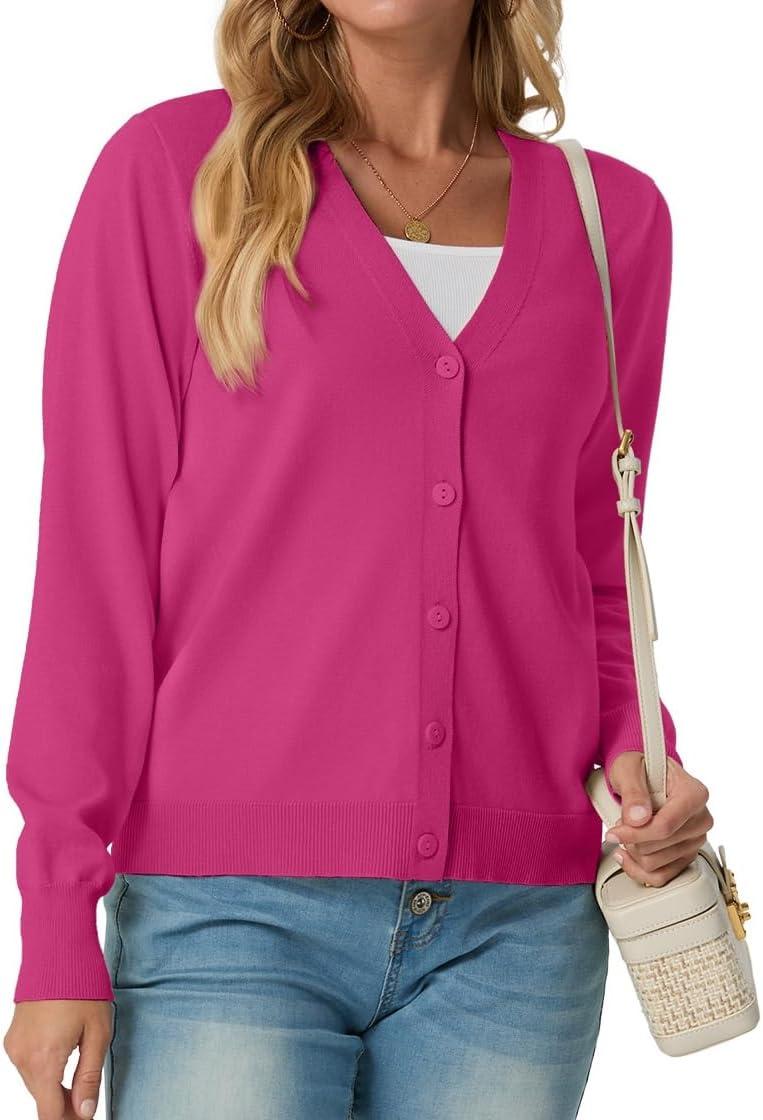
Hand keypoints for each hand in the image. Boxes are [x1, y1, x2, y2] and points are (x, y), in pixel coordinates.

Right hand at [4, 1000, 112, 1119]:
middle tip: (87, 1104)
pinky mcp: (13, 1039)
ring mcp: (14, 1048)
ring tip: (79, 1080)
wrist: (57, 953)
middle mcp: (22, 1058)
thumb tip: (85, 1111)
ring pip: (35, 1083)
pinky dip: (44, 1070)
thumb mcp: (97, 1033)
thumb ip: (89, 1076)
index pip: (49, 1113)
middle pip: (41, 1100)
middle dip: (64, 1107)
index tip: (84, 1117)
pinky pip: (28, 1065)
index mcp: (44, 1060)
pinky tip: (63, 1059)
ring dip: (54, 1087)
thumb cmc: (83, 988)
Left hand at [605, 752, 712, 886]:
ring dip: (633, 852)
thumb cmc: (639, 769)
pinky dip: (638, 869)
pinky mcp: (686, 855)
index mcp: (694, 794)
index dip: (635, 833)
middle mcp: (701, 818)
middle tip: (620, 824)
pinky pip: (661, 877)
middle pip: (660, 846)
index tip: (614, 831)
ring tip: (625, 833)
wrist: (643, 776)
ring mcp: (695, 839)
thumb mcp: (629, 769)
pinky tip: (626, 855)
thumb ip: (633, 791)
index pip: (666, 826)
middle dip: (631, 838)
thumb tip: (638, 818)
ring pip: (657, 863)